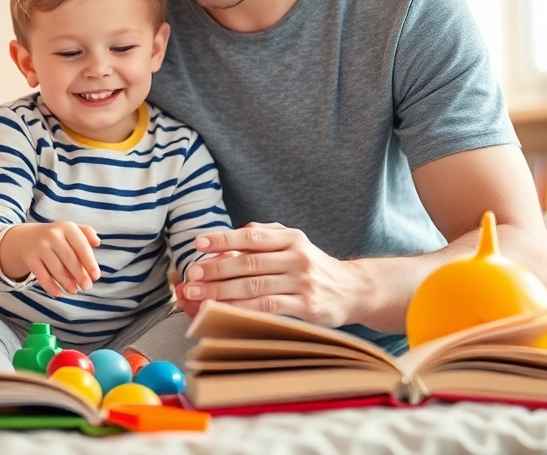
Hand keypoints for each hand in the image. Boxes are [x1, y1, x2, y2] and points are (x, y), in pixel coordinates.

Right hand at [0, 221, 101, 296]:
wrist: (26, 237)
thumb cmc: (57, 237)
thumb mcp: (71, 230)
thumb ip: (86, 233)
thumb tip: (97, 242)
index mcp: (67, 227)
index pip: (81, 245)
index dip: (90, 262)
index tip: (96, 276)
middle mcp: (53, 234)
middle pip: (69, 258)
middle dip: (80, 275)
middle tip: (87, 287)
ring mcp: (40, 246)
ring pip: (56, 268)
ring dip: (66, 282)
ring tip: (74, 291)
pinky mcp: (30, 258)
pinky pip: (41, 275)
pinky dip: (50, 286)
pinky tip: (58, 293)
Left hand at [182, 222, 364, 327]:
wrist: (354, 289)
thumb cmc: (313, 267)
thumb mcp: (294, 244)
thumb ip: (264, 237)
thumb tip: (228, 240)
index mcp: (291, 238)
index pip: (251, 236)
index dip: (223, 239)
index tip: (199, 244)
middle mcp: (297, 257)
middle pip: (249, 263)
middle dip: (216, 269)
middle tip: (192, 276)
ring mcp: (302, 283)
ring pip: (254, 286)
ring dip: (222, 291)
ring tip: (197, 295)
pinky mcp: (306, 306)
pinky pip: (268, 307)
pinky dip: (242, 308)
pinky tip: (224, 310)